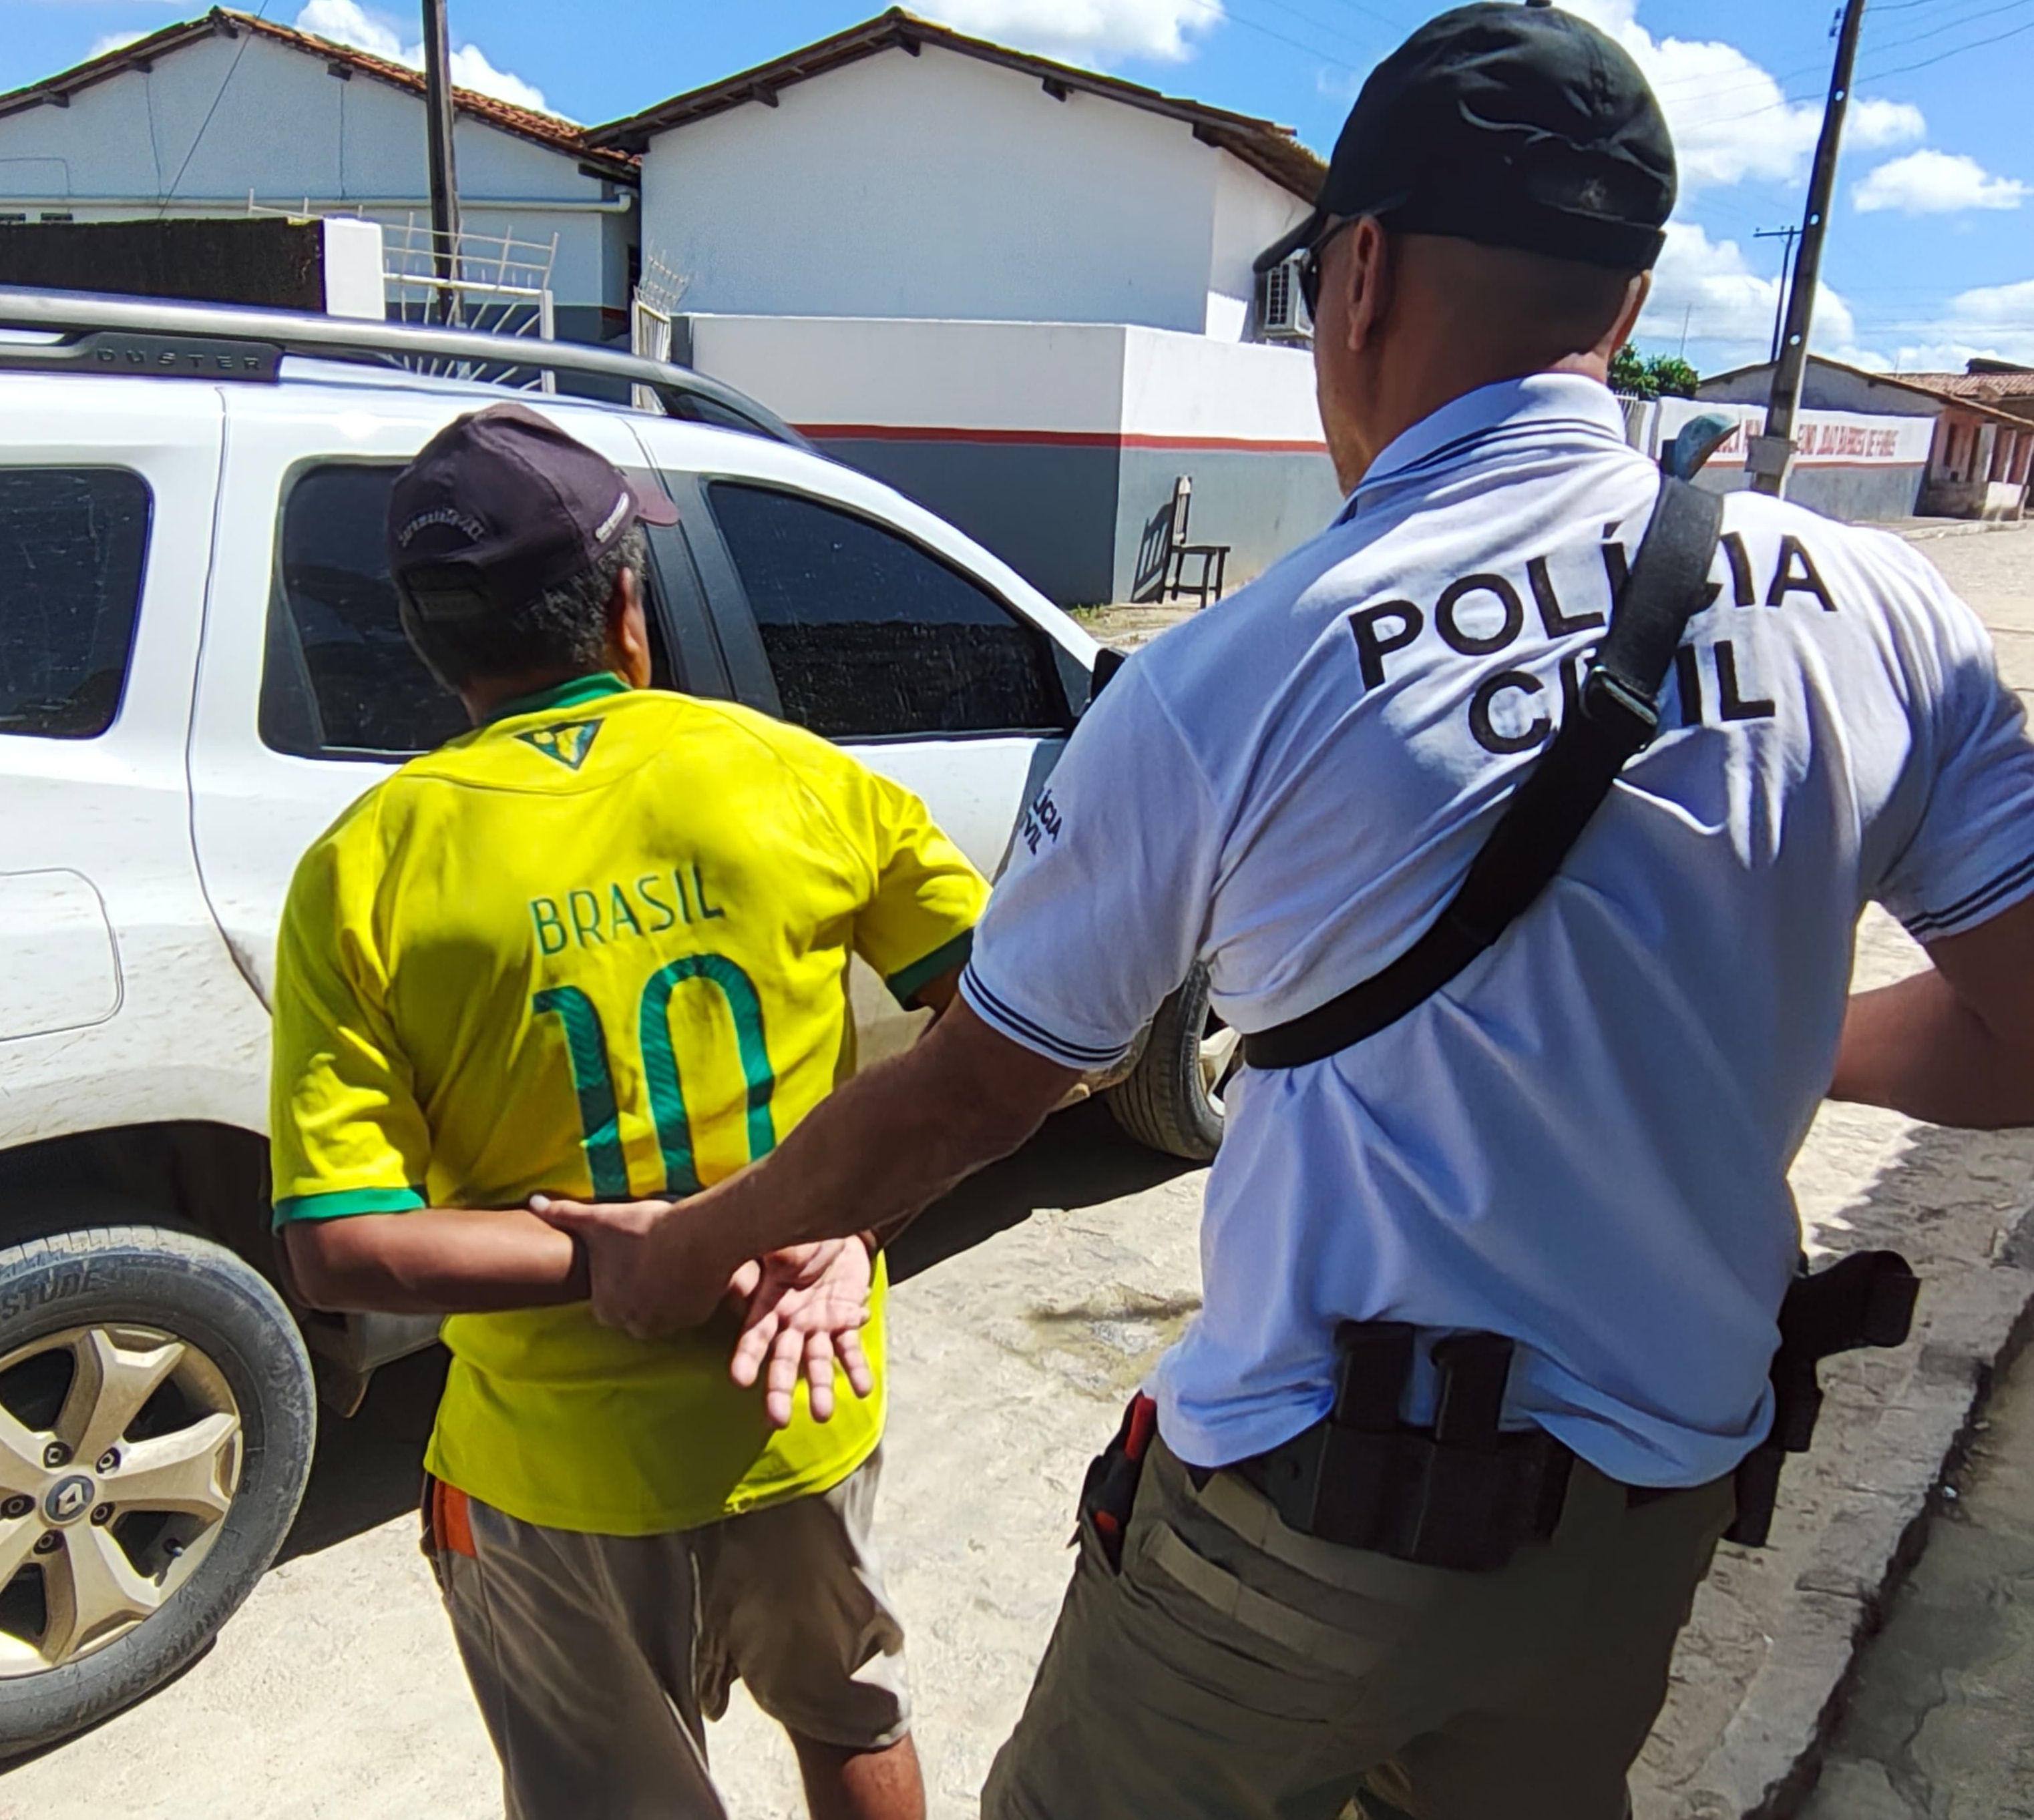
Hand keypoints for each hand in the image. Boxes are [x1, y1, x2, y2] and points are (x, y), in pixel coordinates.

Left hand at [530, 1194, 735, 1337]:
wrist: (699, 1238)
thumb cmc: (645, 1230)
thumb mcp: (599, 1219)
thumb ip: (564, 1214)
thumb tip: (534, 1201)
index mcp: (606, 1308)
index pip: (606, 1298)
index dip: (616, 1277)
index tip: (627, 1257)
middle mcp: (634, 1324)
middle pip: (633, 1309)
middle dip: (639, 1290)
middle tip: (650, 1259)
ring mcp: (668, 1324)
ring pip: (660, 1312)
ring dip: (663, 1295)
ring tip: (671, 1264)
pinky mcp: (696, 1318)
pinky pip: (687, 1311)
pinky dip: (688, 1296)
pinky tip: (690, 1271)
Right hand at [731, 1239, 876, 1428]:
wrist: (841, 1226)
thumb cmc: (802, 1232)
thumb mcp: (783, 1240)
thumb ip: (772, 1254)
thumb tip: (760, 1261)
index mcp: (769, 1303)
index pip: (754, 1335)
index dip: (746, 1357)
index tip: (739, 1380)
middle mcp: (791, 1322)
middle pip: (783, 1360)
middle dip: (778, 1390)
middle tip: (777, 1420)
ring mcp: (819, 1324)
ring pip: (817, 1361)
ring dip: (820, 1388)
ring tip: (823, 1414)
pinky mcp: (845, 1321)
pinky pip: (850, 1347)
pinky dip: (856, 1366)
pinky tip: (863, 1388)